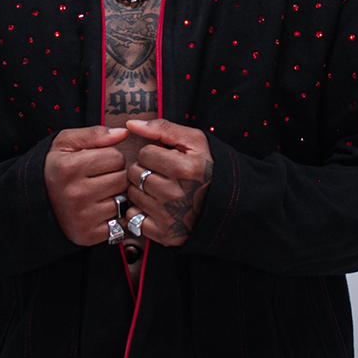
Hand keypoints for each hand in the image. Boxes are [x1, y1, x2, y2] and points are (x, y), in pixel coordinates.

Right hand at [44, 125, 128, 244]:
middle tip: (99, 178)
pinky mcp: (88, 235)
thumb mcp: (66, 143)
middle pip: (122, 179)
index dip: (110, 157)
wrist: (33, 204)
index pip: (116, 157)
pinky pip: (121, 222)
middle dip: (115, 176)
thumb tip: (124, 133)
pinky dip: (116, 216)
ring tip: (99, 193)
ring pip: (123, 201)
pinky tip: (101, 210)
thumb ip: (95, 134)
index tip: (98, 162)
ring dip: (116, 197)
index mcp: (69, 168)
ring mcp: (82, 217)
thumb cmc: (54, 169)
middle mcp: (75, 194)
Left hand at [124, 119, 213, 246]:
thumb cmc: (208, 168)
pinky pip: (132, 217)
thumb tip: (131, 124)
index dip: (153, 153)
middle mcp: (176, 194)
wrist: (227, 203)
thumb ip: (162, 128)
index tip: (166, 159)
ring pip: (132, 194)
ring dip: (141, 190)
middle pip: (135, 174)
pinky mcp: (164, 234)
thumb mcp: (194, 141)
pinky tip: (154, 206)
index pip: (144, 153)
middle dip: (144, 170)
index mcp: (184, 169)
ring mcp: (169, 217)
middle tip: (161, 174)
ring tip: (159, 189)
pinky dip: (139, 211)